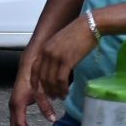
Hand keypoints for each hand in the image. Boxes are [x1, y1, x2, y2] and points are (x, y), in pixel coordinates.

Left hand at [18, 11, 95, 125]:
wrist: (90, 26)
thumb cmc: (79, 36)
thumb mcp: (61, 45)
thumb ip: (55, 56)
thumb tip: (54, 71)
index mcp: (44, 50)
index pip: (34, 71)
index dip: (36, 85)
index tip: (40, 94)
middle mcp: (47, 53)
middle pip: (41, 79)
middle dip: (45, 93)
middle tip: (52, 99)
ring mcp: (56, 57)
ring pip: (50, 81)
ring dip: (55, 93)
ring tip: (60, 98)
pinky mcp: (66, 60)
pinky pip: (60, 80)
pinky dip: (62, 89)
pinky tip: (66, 94)